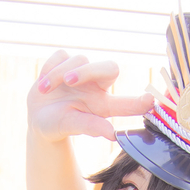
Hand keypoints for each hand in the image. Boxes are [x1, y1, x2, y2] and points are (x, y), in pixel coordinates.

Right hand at [27, 51, 153, 144]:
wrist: (37, 118)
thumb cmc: (57, 125)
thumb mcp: (70, 126)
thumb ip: (90, 126)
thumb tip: (111, 134)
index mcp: (103, 106)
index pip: (126, 103)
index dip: (139, 103)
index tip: (151, 101)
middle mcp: (98, 87)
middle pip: (110, 67)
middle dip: (88, 71)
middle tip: (69, 80)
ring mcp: (83, 73)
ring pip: (80, 60)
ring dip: (59, 74)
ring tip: (45, 89)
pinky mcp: (67, 62)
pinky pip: (62, 56)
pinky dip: (50, 68)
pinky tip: (43, 82)